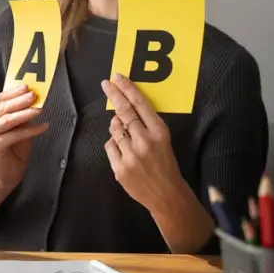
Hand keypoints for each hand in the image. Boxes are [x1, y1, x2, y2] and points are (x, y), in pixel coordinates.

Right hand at [0, 83, 48, 190]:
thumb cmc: (13, 149)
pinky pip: (15, 134)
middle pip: (3, 108)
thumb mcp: (18, 128)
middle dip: (20, 100)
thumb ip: (21, 114)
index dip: (13, 92)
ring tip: (40, 109)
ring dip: (25, 114)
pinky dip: (31, 130)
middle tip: (34, 95)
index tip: (27, 86)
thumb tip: (33, 98)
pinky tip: (44, 127)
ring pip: (8, 120)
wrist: (6, 174)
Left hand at [102, 74, 183, 212]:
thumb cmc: (165, 164)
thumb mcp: (162, 140)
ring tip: (128, 137)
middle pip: (123, 111)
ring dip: (117, 128)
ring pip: (114, 129)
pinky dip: (114, 146)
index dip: (127, 88)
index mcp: (159, 132)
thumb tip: (119, 113)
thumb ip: (144, 125)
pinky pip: (110, 146)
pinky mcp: (120, 168)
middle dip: (114, 95)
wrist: (167, 195)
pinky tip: (125, 153)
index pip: (140, 104)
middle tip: (106, 84)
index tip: (117, 77)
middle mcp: (145, 141)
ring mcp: (131, 155)